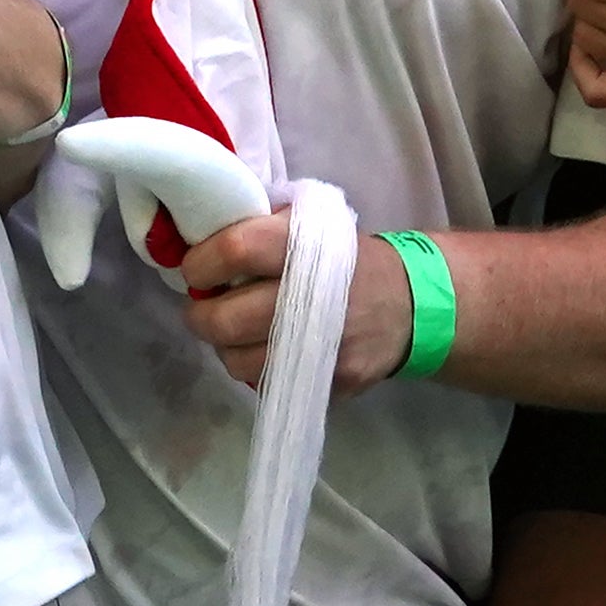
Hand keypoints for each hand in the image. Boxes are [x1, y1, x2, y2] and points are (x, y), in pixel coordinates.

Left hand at [178, 207, 412, 392]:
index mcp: (306, 246)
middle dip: (200, 316)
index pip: (236, 250)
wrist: (410, 304)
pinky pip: (270, 384)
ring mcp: (325, 346)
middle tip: (201, 308)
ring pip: (240, 363)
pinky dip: (256, 369)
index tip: (194, 269)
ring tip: (232, 333)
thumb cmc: (346, 256)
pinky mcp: (333, 381)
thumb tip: (201, 238)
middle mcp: (314, 298)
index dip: (202, 262)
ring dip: (224, 349)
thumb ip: (261, 225)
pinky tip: (265, 350)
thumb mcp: (313, 222)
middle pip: (228, 319)